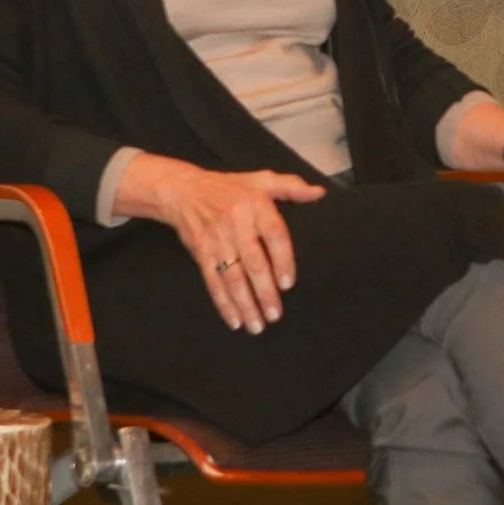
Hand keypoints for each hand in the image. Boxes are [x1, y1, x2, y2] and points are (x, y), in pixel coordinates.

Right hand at [116, 156, 325, 333]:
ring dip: (245, 304)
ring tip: (257, 325)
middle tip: (275, 315)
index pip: (274, 235)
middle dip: (264, 292)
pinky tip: (234, 320)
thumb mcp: (261, 180)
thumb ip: (291, 187)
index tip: (288, 284)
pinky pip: (213, 281)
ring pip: (233, 277)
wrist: (183, 191)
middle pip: (254, 263)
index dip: (282, 260)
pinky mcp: (202, 254)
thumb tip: (319, 193)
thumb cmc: (229, 187)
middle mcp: (237, 225)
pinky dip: (223, 303)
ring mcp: (217, 241)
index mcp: (256, 206)